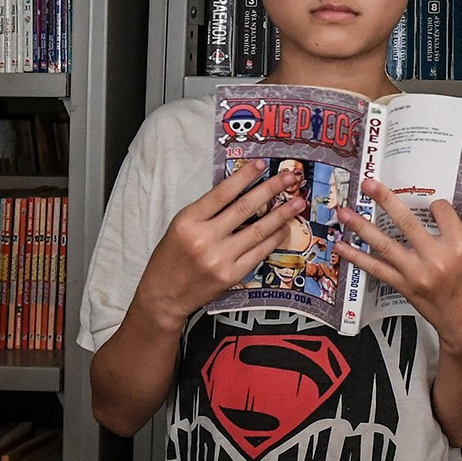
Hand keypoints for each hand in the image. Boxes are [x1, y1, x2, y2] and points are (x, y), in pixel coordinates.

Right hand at [135, 161, 306, 328]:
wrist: (164, 296)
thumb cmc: (170, 257)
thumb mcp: (180, 226)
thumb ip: (207, 210)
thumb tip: (240, 190)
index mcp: (188, 221)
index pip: (222, 193)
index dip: (245, 176)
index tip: (262, 164)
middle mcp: (205, 239)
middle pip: (245, 208)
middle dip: (271, 189)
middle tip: (290, 178)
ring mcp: (220, 259)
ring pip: (258, 230)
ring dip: (281, 214)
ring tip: (298, 202)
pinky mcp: (232, 275)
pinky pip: (259, 252)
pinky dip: (274, 238)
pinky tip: (284, 228)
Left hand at [335, 180, 461, 353]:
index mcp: (460, 247)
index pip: (442, 211)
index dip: (439, 205)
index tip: (438, 207)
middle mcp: (435, 258)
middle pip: (406, 222)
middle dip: (385, 199)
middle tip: (368, 182)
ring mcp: (415, 273)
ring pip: (384, 244)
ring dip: (361, 226)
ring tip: (343, 211)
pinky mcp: (402, 285)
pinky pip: (375, 269)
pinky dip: (356, 257)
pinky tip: (340, 245)